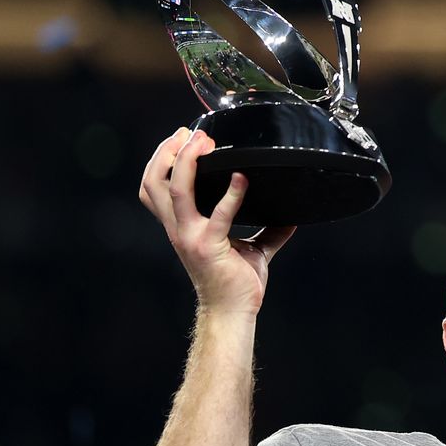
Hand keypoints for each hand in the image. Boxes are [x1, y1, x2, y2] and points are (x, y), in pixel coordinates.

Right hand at [139, 128, 294, 314]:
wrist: (233, 312)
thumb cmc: (237, 283)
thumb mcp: (252, 249)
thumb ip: (268, 230)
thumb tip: (292, 216)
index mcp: (181, 225)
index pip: (154, 187)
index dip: (160, 159)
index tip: (181, 137)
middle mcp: (179, 228)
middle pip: (153, 182)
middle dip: (166, 152)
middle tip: (189, 133)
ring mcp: (190, 236)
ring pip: (174, 191)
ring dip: (187, 162)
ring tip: (203, 143)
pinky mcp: (209, 246)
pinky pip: (218, 215)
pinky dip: (231, 194)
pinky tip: (242, 178)